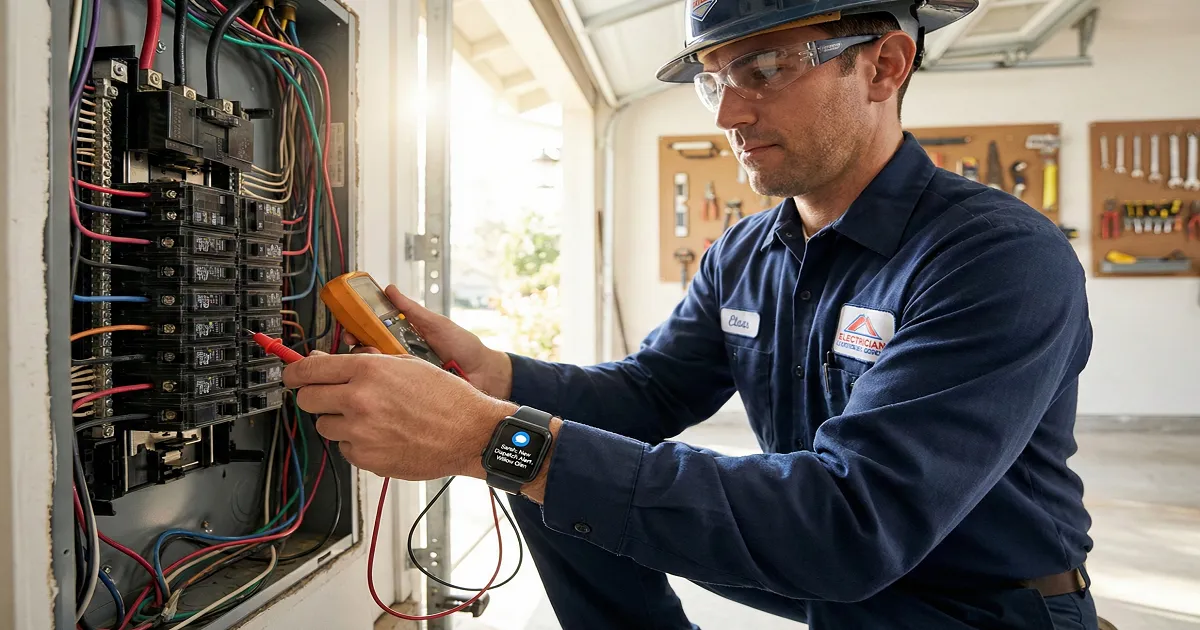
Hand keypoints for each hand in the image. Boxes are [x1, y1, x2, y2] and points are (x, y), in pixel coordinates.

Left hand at [284, 352, 517, 480]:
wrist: (469, 432)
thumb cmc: (446, 397)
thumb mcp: (406, 364)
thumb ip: (365, 361)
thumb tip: (328, 360)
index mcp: (369, 370)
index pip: (309, 369)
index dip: (294, 371)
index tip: (291, 374)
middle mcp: (359, 400)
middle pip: (307, 399)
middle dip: (314, 396)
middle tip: (330, 397)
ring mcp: (361, 432)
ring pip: (324, 426)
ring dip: (338, 421)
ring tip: (370, 417)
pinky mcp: (366, 457)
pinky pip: (344, 448)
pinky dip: (356, 443)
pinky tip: (381, 435)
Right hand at [344, 285, 513, 398]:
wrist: (485, 373)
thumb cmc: (464, 347)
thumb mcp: (436, 324)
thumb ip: (412, 310)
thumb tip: (390, 290)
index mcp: (403, 340)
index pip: (371, 334)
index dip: (357, 330)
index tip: (350, 327)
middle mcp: (400, 360)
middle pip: (367, 355)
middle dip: (358, 350)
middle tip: (361, 344)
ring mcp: (404, 378)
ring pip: (376, 374)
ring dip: (373, 366)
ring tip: (382, 358)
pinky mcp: (410, 394)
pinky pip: (392, 390)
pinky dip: (387, 384)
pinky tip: (391, 378)